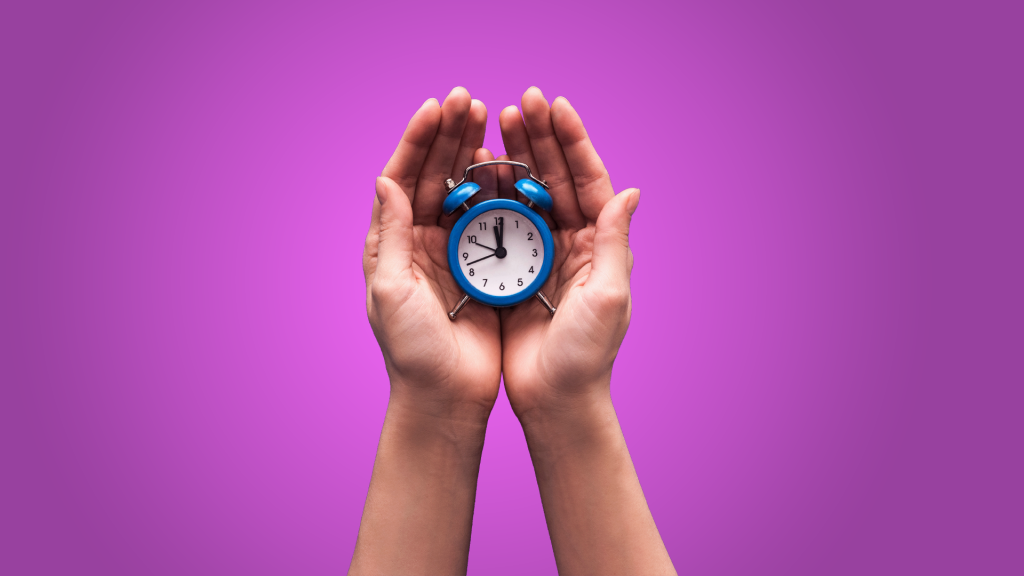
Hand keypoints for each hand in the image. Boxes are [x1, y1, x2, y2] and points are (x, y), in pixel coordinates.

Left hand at [363, 87, 499, 419]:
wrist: (448, 397)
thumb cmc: (412, 352)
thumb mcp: (390, 291)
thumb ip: (390, 235)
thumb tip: (385, 180)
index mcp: (393, 244)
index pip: (402, 179)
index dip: (417, 141)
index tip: (436, 109)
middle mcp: (422, 241)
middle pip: (436, 175)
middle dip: (450, 136)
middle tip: (469, 100)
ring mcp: (456, 252)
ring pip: (467, 190)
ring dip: (477, 154)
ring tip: (492, 119)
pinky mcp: (487, 267)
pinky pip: (496, 219)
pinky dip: (503, 189)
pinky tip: (513, 163)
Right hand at [495, 88, 673, 575]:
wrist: (553, 401)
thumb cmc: (586, 356)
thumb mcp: (609, 298)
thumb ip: (616, 244)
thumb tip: (631, 191)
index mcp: (600, 245)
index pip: (590, 181)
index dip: (574, 142)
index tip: (556, 106)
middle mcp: (572, 243)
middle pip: (556, 178)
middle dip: (540, 138)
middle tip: (520, 101)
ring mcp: (540, 254)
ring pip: (525, 193)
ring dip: (511, 156)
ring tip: (493, 122)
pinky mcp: (511, 270)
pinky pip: (498, 221)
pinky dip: (488, 192)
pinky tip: (473, 167)